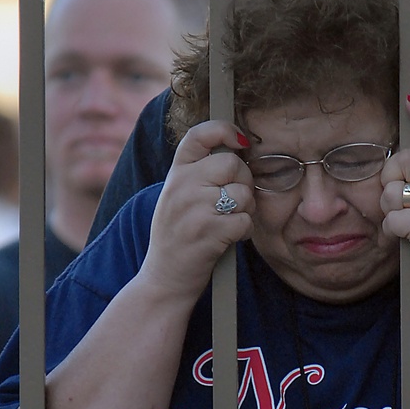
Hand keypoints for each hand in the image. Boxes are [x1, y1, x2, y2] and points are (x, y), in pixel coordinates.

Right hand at [142, 120, 254, 302]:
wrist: (164, 279)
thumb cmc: (178, 236)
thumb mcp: (177, 197)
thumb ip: (199, 173)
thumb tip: (238, 150)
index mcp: (175, 174)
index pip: (199, 134)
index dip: (224, 130)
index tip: (240, 141)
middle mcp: (182, 186)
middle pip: (233, 164)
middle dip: (243, 182)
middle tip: (235, 202)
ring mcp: (194, 208)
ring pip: (243, 193)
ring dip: (245, 210)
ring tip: (228, 223)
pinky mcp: (208, 232)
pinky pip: (245, 220)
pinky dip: (244, 232)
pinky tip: (230, 239)